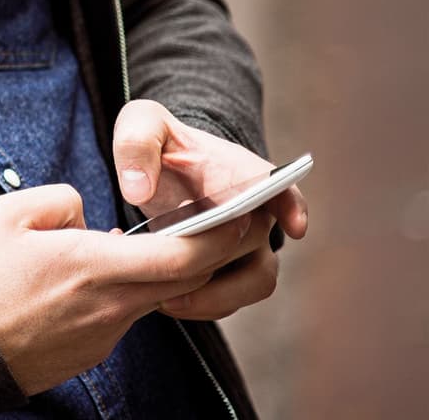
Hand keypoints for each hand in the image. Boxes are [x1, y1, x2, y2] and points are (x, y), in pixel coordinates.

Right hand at [0, 183, 268, 395]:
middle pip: (184, 280)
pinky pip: (120, 315)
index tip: (240, 215)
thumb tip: (88, 215)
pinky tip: (82, 283)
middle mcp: (111, 305)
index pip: (183, 255)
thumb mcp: (5, 214)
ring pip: (150, 296)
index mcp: (94, 266)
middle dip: (210, 252)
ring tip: (128, 247)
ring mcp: (104, 333)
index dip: (220, 235)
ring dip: (156, 272)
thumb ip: (61, 200)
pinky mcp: (92, 351)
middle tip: (220, 224)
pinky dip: (119, 294)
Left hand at [111, 99, 308, 319]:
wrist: (160, 168)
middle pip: (259, 246)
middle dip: (220, 262)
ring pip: (253, 282)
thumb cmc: (158, 143)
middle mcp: (254, 213)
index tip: (294, 225)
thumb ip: (136, 144)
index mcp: (242, 173)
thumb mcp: (140, 125)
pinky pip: (228, 299)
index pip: (281, 189)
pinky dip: (200, 304)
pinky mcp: (227, 271)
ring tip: (166, 298)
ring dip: (215, 295)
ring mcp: (245, 246)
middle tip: (173, 269)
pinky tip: (161, 299)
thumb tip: (138, 189)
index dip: (292, 207)